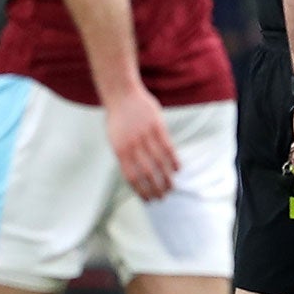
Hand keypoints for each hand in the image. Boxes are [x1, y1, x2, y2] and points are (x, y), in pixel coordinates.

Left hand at [106, 85, 178, 200]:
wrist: (121, 94)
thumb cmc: (117, 118)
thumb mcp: (115, 139)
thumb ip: (125, 155)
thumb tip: (135, 174)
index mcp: (119, 150)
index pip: (131, 177)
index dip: (140, 191)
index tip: (148, 200)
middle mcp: (132, 145)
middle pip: (146, 173)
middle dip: (155, 188)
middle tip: (162, 197)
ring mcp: (145, 136)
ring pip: (159, 162)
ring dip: (166, 177)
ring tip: (171, 187)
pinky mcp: (157, 126)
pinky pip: (168, 147)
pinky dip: (174, 160)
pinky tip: (178, 169)